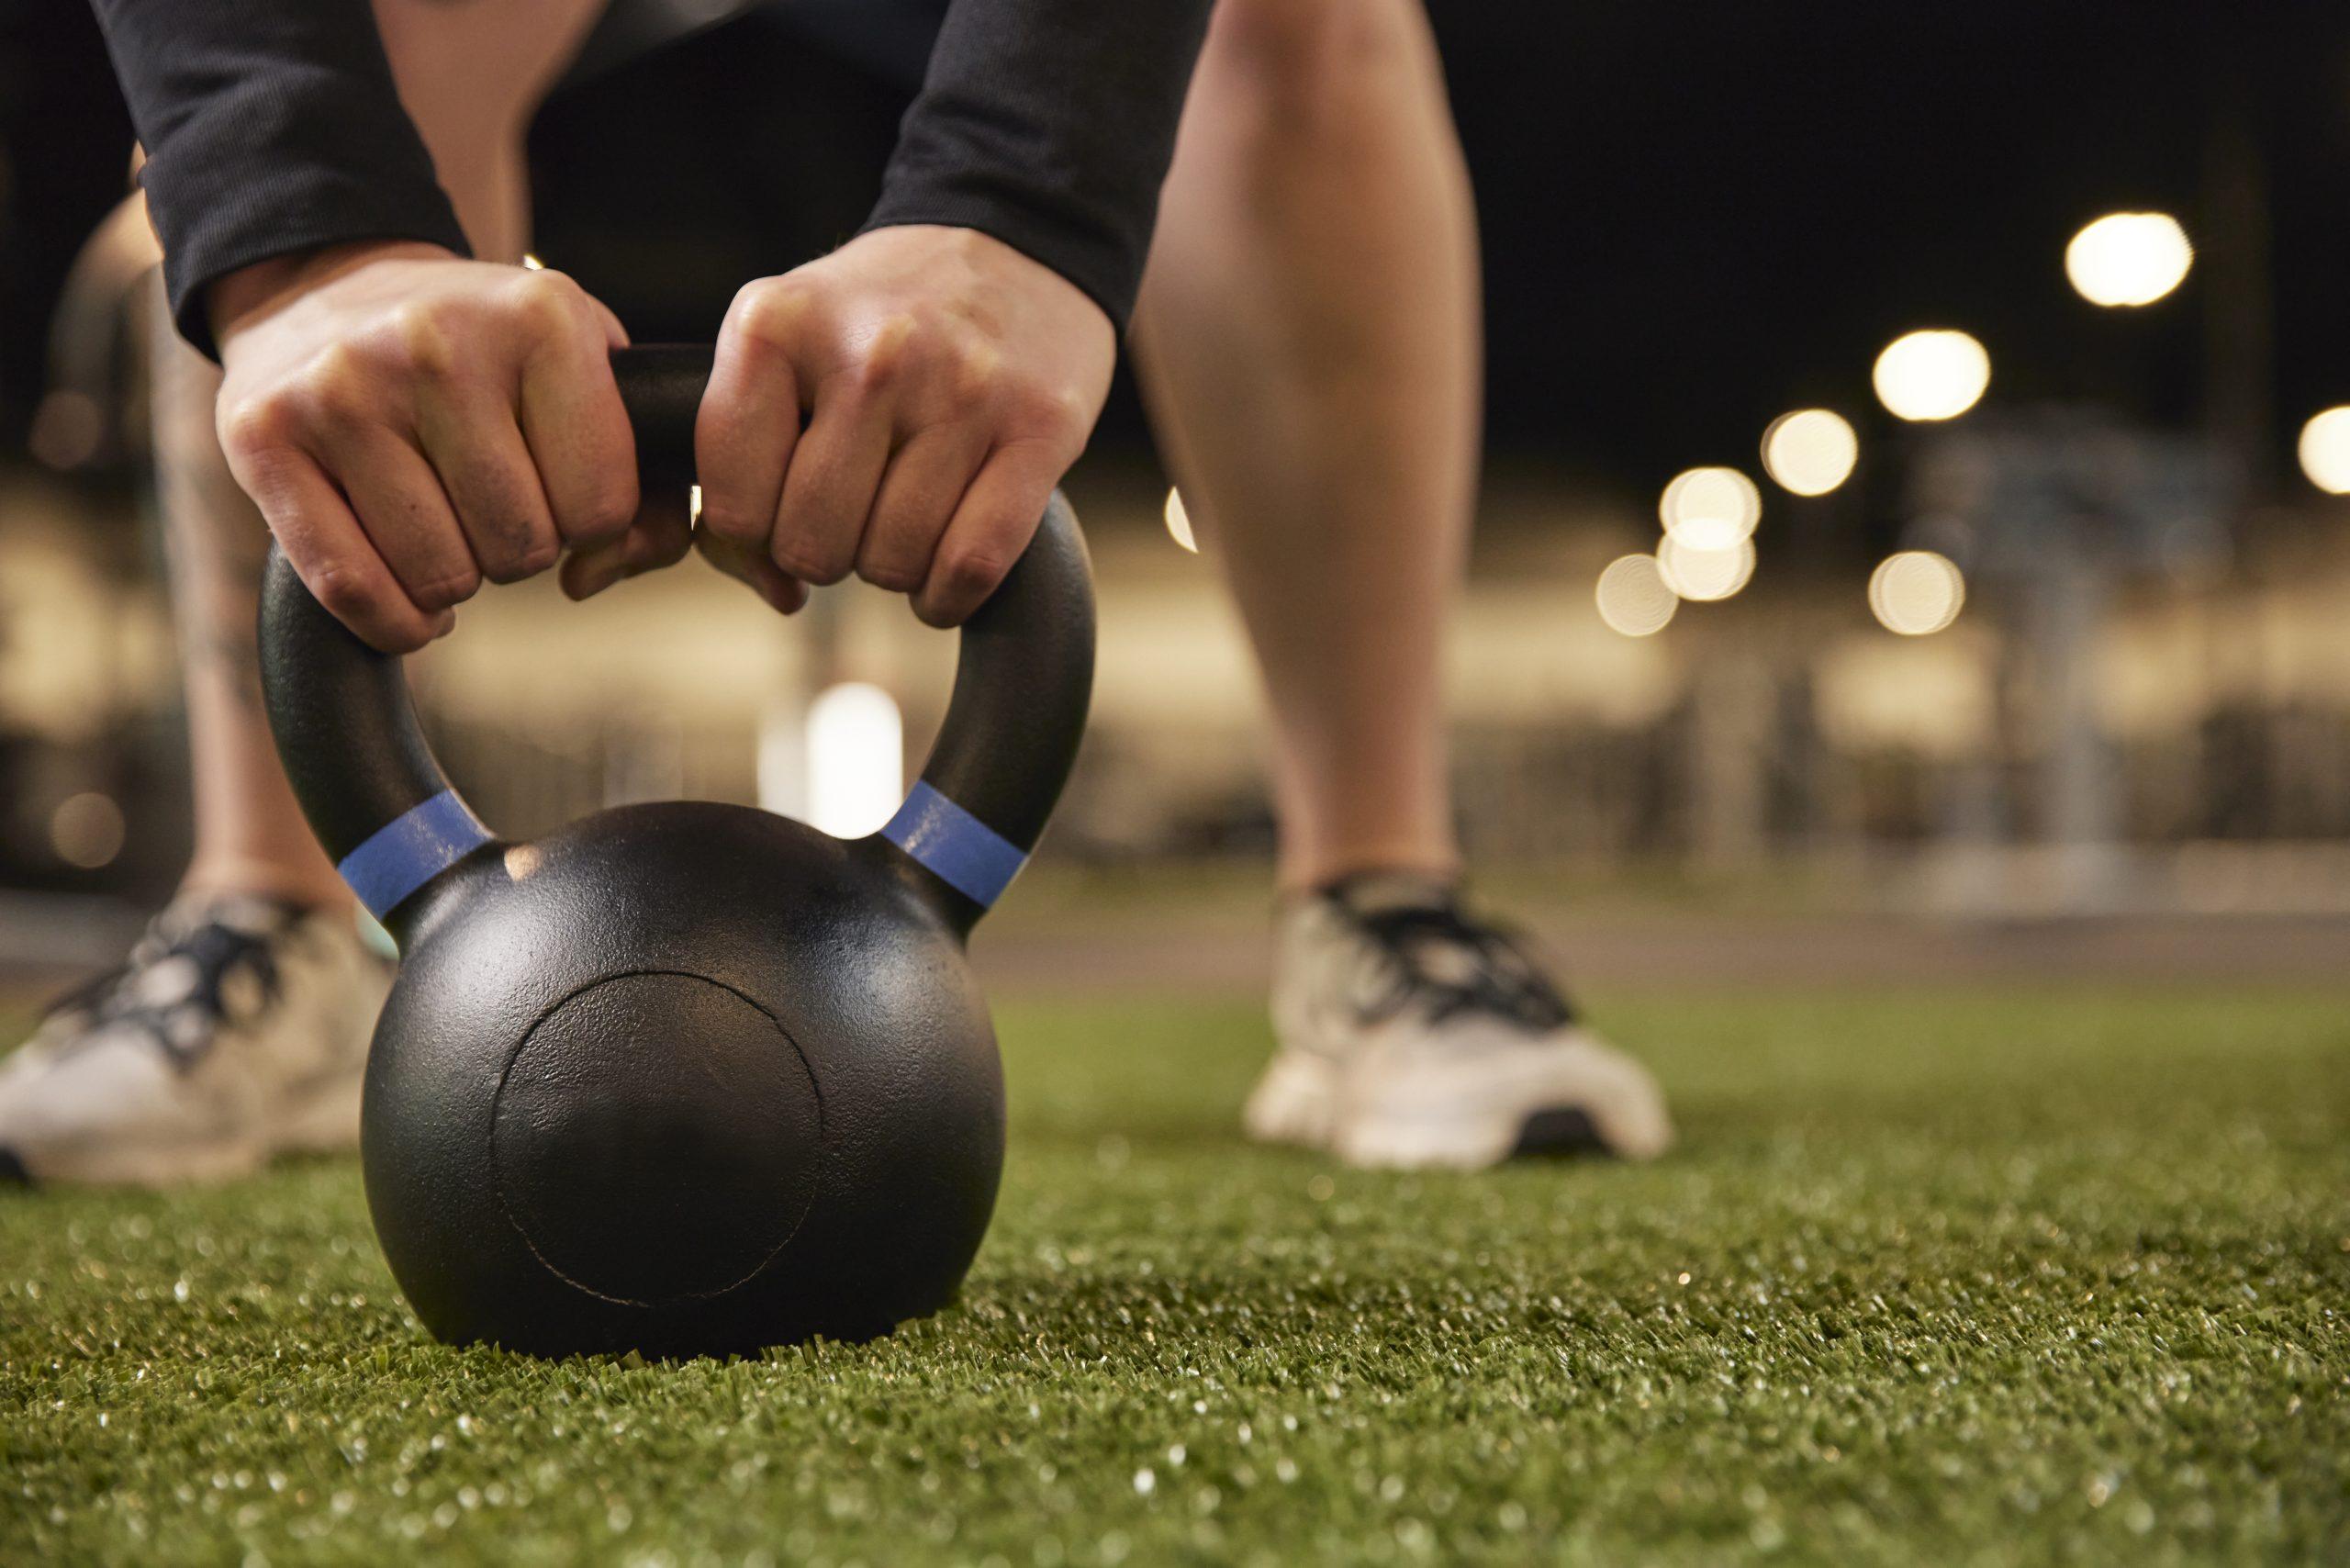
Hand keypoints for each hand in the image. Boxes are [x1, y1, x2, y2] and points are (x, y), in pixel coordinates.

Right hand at [212, 242, 649, 651]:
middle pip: (521, 546)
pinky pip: (350, 588)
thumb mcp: (583, 372)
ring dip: (453, 577)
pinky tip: (403, 586)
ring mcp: (342, 388)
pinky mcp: (264, 436)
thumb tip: (601, 574)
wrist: (326, 284)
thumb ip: (647, 485)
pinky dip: (392, 619)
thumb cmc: (482, 353)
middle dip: (518, 546)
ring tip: (440, 517)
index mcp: (541, 318)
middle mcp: (437, 343)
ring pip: (440, 576)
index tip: (557, 488)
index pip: (602, 505)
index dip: (588, 522)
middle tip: (487, 500)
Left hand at [682, 225, 1113, 625]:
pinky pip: (972, 564)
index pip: (735, 505)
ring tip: (907, 515)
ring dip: (895, 567)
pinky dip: (950, 593)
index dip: (755, 534)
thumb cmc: (886, 316)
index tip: (784, 507)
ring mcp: (962, 390)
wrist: (1017, 240)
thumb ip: (747, 462)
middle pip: (814, 544)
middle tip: (854, 509)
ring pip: (894, 562)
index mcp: (779, 326)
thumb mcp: (788, 343)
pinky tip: (946, 568)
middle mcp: (873, 355)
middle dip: (827, 551)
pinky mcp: (1040, 427)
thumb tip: (780, 594)